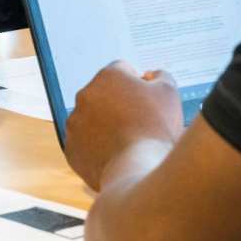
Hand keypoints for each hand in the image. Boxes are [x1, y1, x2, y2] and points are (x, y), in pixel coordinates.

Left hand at [65, 62, 183, 190]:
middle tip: (139, 122)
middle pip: (105, 94)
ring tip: (128, 141)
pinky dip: (97, 147)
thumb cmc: (155, 128)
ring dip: (106, 124)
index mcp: (107, 76)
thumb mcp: (169, 92)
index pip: (123, 71)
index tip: (148, 102)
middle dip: (119, 103)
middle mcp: (85, 95)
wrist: (138, 169)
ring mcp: (75, 122)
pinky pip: (85, 143)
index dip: (138, 85)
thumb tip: (151, 76)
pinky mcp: (71, 148)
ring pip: (92, 118)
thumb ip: (160, 76)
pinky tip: (116, 154)